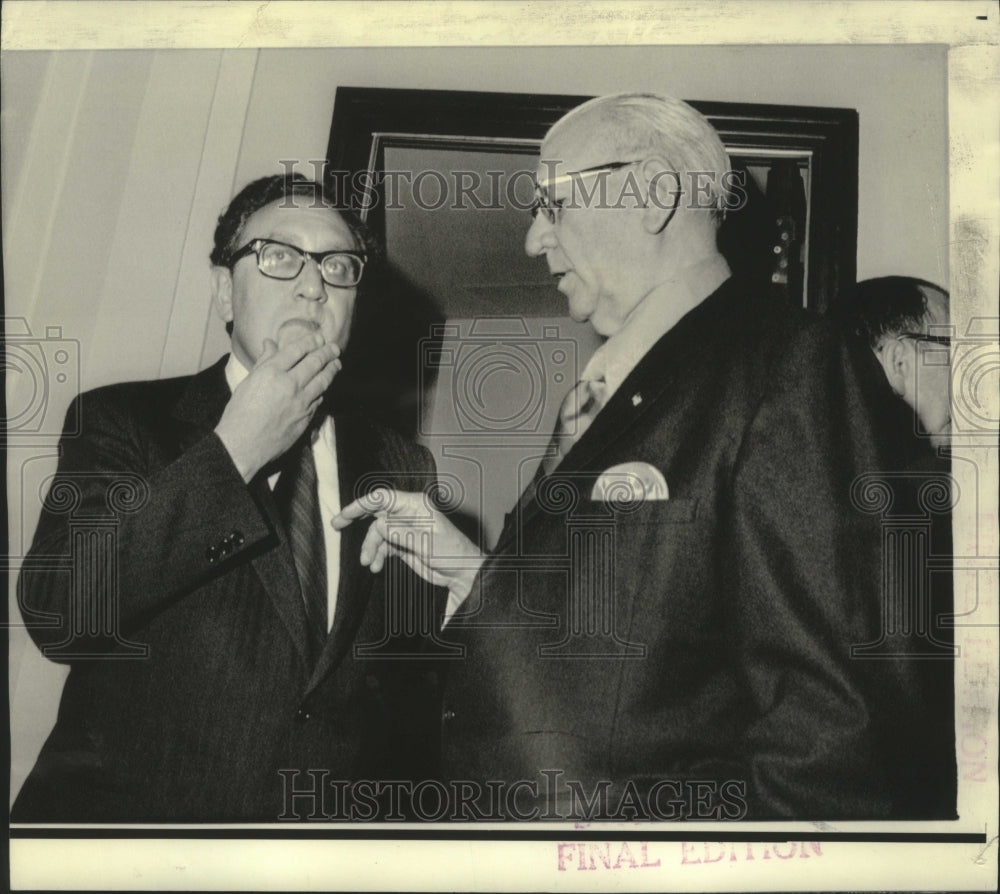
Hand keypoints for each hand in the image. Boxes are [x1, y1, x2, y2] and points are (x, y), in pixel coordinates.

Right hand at [215, 332, 340, 480]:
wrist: (243, 445)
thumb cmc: (239, 413)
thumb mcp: (248, 382)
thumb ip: (264, 362)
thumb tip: (270, 343)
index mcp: (271, 372)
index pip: (296, 350)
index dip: (311, 342)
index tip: (319, 337)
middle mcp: (288, 384)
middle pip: (315, 363)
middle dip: (327, 353)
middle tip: (335, 348)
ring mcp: (300, 402)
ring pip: (322, 381)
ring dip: (332, 370)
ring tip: (337, 363)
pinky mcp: (306, 417)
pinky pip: (318, 399)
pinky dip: (322, 391)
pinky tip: (324, 387)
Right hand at [331, 489, 484, 596]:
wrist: (463, 573)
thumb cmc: (452, 553)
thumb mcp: (424, 542)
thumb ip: (399, 532)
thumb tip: (378, 526)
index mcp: (415, 506)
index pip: (382, 498)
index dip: (361, 504)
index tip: (345, 515)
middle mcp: (409, 515)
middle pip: (376, 513)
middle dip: (357, 521)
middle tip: (336, 526)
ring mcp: (406, 530)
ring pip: (378, 533)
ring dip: (369, 547)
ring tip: (367, 563)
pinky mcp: (405, 544)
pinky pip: (384, 546)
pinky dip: (377, 555)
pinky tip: (375, 567)